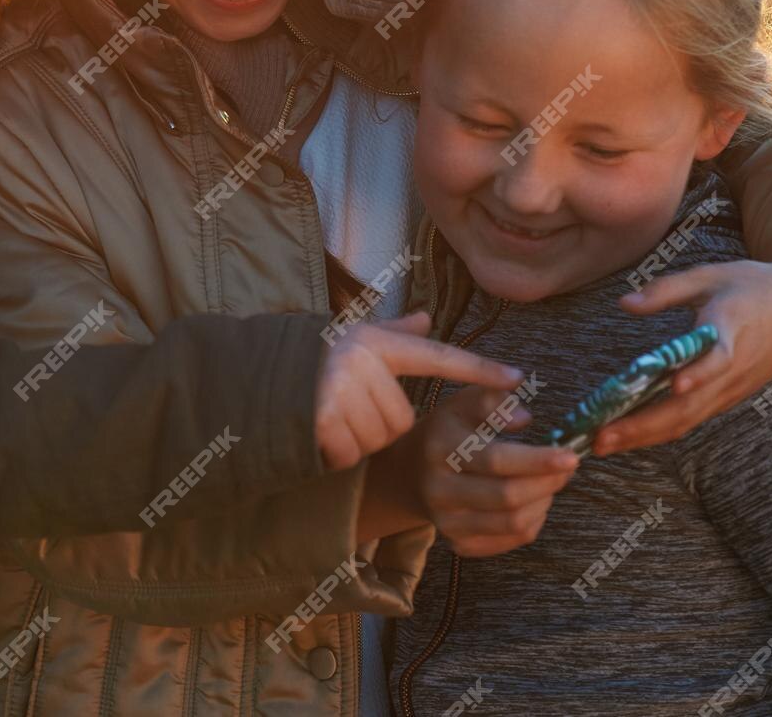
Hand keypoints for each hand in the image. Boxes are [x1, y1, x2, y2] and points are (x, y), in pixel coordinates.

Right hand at [315, 311, 522, 469]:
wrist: (253, 378)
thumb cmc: (310, 361)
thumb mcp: (351, 340)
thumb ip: (392, 334)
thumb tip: (426, 319)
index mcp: (375, 343)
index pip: (438, 356)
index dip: (478, 369)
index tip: (517, 381)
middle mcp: (361, 360)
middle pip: (402, 418)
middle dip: (378, 424)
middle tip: (348, 409)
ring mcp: (341, 389)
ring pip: (379, 437)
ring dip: (357, 439)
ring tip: (330, 417)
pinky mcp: (323, 418)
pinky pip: (352, 452)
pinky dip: (337, 453)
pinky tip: (319, 434)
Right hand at [416, 385, 576, 555]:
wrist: (409, 474)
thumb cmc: (447, 432)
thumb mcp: (462, 404)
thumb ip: (492, 401)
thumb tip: (525, 418)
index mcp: (441, 449)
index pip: (496, 460)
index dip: (538, 461)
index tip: (571, 455)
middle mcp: (439, 490)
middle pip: (508, 497)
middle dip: (548, 483)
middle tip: (568, 466)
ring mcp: (447, 523)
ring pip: (514, 522)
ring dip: (544, 501)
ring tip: (551, 481)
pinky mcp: (460, 544)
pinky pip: (511, 539)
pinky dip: (534, 519)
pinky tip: (534, 500)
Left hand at [596, 239, 771, 454]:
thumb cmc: (752, 285)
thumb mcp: (710, 275)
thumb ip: (666, 289)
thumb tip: (624, 303)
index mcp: (730, 329)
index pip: (717, 357)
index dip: (698, 373)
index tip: (674, 385)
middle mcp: (733, 367)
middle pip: (690, 404)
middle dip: (644, 424)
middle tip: (600, 436)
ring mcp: (733, 387)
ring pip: (688, 418)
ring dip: (645, 434)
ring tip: (603, 443)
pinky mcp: (730, 396)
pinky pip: (693, 418)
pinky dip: (661, 430)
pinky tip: (629, 436)